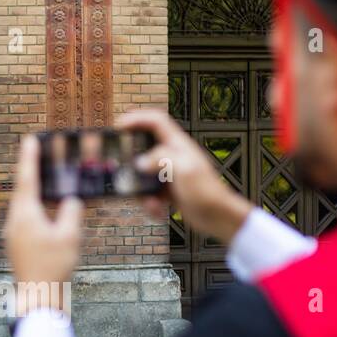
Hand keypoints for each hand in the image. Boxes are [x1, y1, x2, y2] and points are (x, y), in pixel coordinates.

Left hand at [5, 134, 81, 313]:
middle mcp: (15, 221)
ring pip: (24, 205)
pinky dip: (36, 208)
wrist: (38, 298)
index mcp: (26, 214)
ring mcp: (14, 234)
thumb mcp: (69, 236)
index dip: (29, 157)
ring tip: (44, 179)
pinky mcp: (17, 244)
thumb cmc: (53, 268)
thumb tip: (70, 201)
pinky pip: (26, 218)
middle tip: (39, 155)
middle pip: (23, 189)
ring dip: (34, 191)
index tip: (30, 139)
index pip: (27, 178)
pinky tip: (46, 210)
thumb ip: (71, 212)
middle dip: (31, 172)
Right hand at [118, 109, 251, 244]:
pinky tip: (157, 210)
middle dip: (131, 160)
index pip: (156, 121)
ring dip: (140, 189)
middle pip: (144, 147)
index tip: (119, 126)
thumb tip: (140, 162)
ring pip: (143, 174)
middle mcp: (172, 155)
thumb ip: (160, 158)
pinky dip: (149, 203)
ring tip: (149, 203)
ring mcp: (169, 173)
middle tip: (120, 168)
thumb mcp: (184, 169)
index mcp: (178, 144)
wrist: (218, 217)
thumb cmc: (207, 192)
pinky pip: (149, 192)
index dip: (137, 119)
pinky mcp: (168, 189)